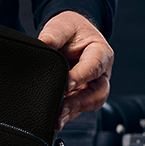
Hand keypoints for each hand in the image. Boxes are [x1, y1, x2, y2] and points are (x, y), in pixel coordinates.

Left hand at [37, 11, 113, 127]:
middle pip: (97, 93)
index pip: (94, 67)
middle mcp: (101, 72)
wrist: (70, 34)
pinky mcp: (82, 94)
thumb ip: (54, 34)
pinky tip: (55, 118)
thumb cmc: (70, 30)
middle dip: (79, 104)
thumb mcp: (62, 26)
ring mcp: (92, 85)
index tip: (67, 85)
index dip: (81, 77)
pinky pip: (78, 106)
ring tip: (57, 120)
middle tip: (61, 111)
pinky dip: (68, 113)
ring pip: (89, 104)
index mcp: (101, 53)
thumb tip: (43, 43)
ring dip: (73, 112)